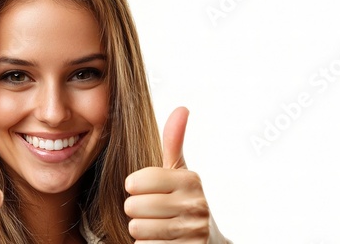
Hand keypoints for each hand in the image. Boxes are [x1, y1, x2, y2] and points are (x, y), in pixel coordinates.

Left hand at [125, 107, 209, 242]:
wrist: (207, 240)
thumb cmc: (183, 201)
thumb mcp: (179, 172)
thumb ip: (174, 142)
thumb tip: (181, 108)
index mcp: (190, 180)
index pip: (137, 181)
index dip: (133, 187)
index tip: (140, 189)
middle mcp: (195, 204)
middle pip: (134, 207)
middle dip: (135, 210)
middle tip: (149, 210)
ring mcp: (192, 231)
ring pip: (137, 229)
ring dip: (139, 229)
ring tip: (154, 225)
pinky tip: (160, 240)